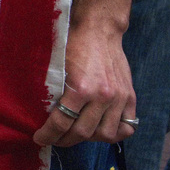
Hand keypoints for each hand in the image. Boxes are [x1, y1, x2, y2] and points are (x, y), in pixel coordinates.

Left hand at [33, 18, 136, 146]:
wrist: (99, 30)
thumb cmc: (73, 45)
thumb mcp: (57, 66)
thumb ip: (53, 90)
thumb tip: (41, 113)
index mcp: (81, 88)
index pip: (62, 123)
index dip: (48, 134)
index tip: (39, 138)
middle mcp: (103, 97)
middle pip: (83, 133)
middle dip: (65, 140)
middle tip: (55, 138)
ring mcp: (119, 98)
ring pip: (106, 135)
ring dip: (89, 139)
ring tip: (76, 134)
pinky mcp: (130, 97)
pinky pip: (127, 127)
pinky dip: (114, 133)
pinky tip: (99, 129)